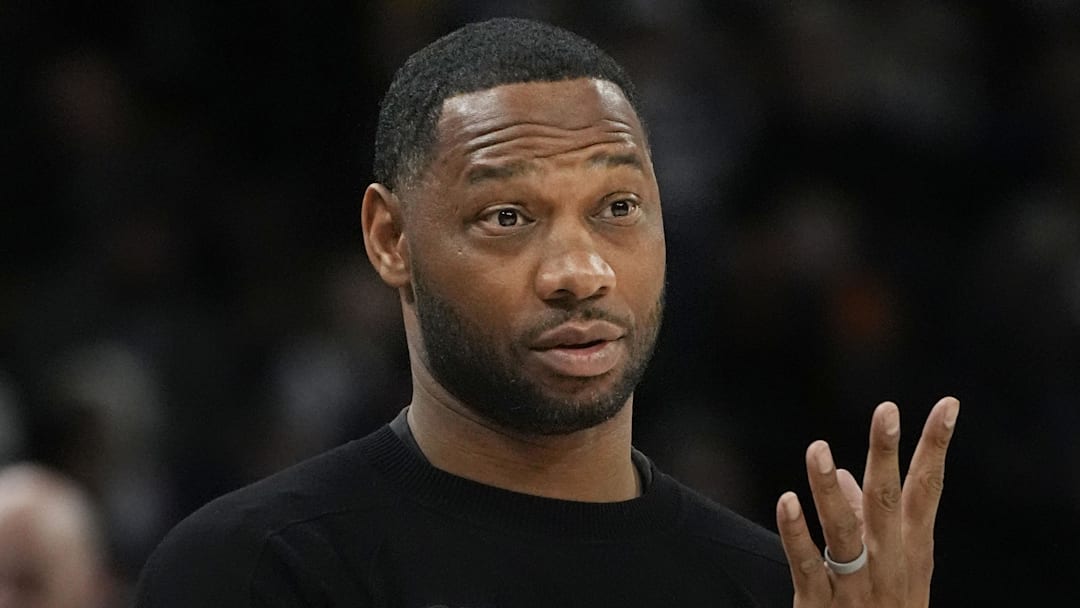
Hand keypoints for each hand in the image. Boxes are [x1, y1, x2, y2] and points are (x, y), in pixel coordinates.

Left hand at [775, 397, 958, 606]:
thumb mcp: (894, 566)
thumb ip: (870, 516)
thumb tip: (848, 475)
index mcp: (910, 546)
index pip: (927, 487)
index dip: (937, 445)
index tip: (947, 404)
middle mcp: (889, 560)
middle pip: (888, 500)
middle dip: (888, 453)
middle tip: (886, 410)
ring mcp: (856, 584)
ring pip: (845, 530)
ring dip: (830, 488)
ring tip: (818, 448)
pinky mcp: (821, 604)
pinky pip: (806, 565)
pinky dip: (796, 533)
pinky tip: (786, 500)